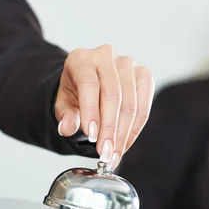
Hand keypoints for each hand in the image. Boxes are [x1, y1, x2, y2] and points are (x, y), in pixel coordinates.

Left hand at [54, 45, 154, 169]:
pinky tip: (125, 143)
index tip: (91, 136)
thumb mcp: (63, 103)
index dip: (91, 111)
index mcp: (81, 59)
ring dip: (123, 133)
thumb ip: (65, 115)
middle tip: (105, 152)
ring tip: (114, 153)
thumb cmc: (76, 91)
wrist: (90, 81)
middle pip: (112, 94)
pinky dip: (135, 128)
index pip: (89, 84)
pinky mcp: (143, 74)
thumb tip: (66, 128)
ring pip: (130, 102)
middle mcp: (106, 55)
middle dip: (109, 129)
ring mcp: (128, 64)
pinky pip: (144, 105)